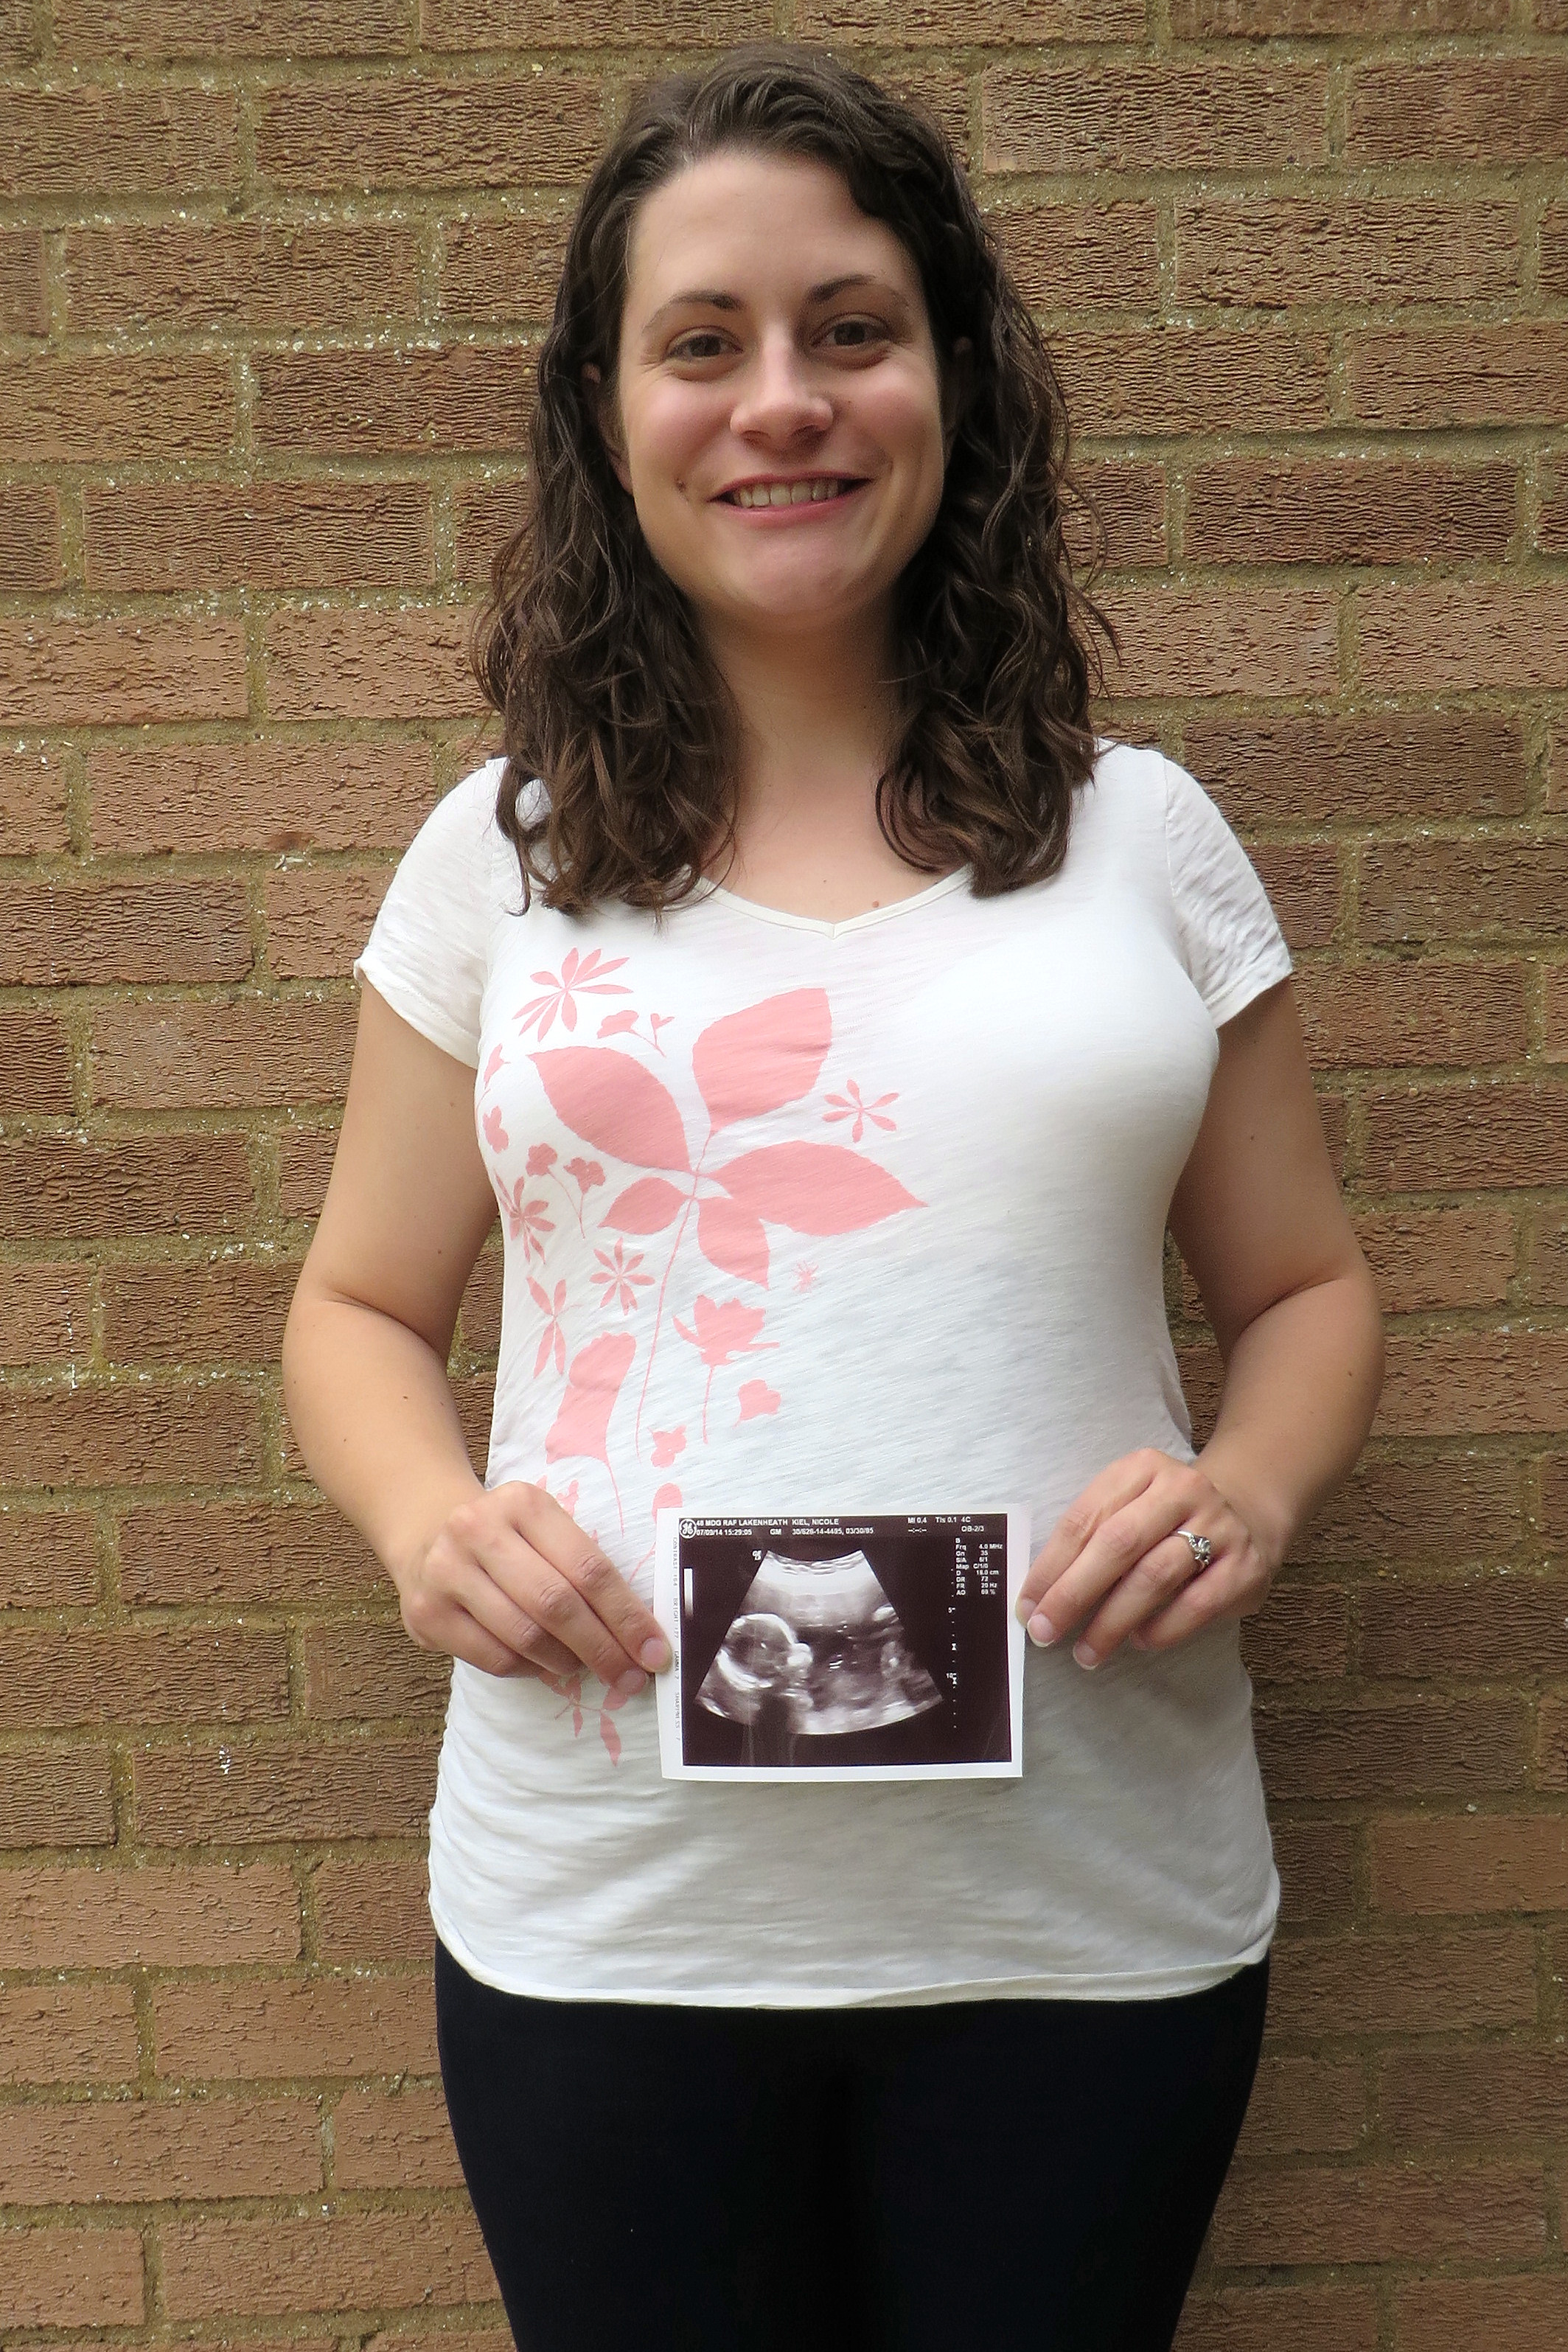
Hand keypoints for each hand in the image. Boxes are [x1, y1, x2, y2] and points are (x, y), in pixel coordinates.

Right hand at [396, 1481, 670, 1694]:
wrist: (427, 1531)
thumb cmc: (507, 1536)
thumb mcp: (543, 1528)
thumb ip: (582, 1567)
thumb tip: (639, 1635)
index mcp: (524, 1503)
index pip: (588, 1567)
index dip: (626, 1615)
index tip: (655, 1650)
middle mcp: (478, 1530)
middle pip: (556, 1604)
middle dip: (603, 1648)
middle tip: (631, 1678)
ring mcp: (446, 1572)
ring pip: (524, 1636)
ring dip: (566, 1662)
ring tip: (583, 1666)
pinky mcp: (426, 1613)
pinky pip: (494, 1658)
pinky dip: (530, 1670)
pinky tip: (544, 1665)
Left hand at [1014, 1449, 1273, 1669]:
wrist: (1247, 1508)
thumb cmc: (1167, 1517)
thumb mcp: (1129, 1505)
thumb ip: (1091, 1536)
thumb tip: (1041, 1595)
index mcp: (1141, 1468)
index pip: (1086, 1518)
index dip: (1051, 1565)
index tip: (1028, 1605)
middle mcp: (1182, 1489)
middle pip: (1118, 1544)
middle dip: (1074, 1593)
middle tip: (1046, 1632)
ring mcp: (1219, 1525)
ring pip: (1155, 1576)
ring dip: (1113, 1620)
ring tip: (1087, 1652)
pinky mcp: (1244, 1566)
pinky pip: (1197, 1604)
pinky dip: (1162, 1628)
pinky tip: (1139, 1641)